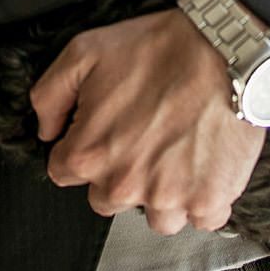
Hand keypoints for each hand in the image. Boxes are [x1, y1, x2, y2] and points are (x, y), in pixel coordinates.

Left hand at [29, 9, 266, 234]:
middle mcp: (126, 184)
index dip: (81, 148)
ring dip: (161, 195)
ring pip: (156, 218)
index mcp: (89, 153)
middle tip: (141, 140)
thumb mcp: (81, 53)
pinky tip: (202, 166)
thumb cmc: (155, 50)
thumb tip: (47, 130)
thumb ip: (49, 97)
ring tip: (173, 156)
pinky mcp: (210, 200)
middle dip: (118, 175)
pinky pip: (201, 220)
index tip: (101, 133)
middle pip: (106, 200)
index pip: (64, 173)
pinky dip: (202, 200)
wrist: (222, 50)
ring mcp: (169, 197)